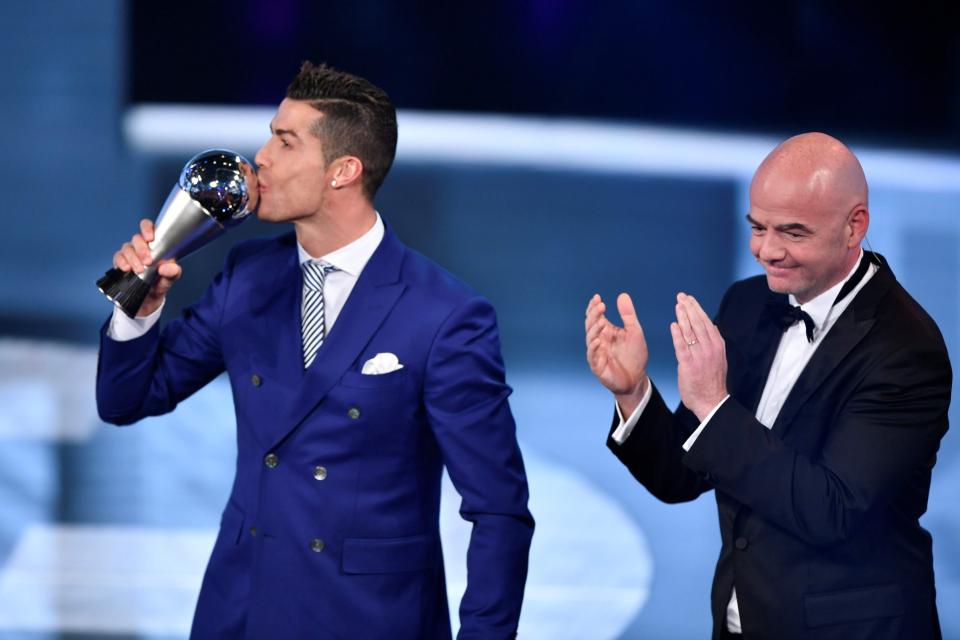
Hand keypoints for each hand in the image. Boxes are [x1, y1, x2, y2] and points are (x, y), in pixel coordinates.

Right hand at [112, 219, 181, 316]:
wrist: (148, 299)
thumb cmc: (160, 283)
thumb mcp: (171, 279)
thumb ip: (173, 272)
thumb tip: (166, 267)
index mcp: (155, 245)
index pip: (148, 228)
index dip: (147, 228)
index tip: (150, 238)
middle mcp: (141, 247)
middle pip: (137, 238)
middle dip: (141, 249)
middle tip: (148, 261)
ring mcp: (130, 254)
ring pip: (127, 248)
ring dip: (132, 258)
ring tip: (139, 270)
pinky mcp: (121, 263)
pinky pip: (117, 257)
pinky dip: (121, 262)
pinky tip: (126, 269)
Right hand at [585, 293, 649, 415]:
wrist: (637, 379)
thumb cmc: (634, 355)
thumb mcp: (635, 332)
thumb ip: (628, 315)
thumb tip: (622, 294)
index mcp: (606, 331)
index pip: (596, 316)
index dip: (594, 307)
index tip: (597, 297)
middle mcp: (599, 340)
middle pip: (591, 325)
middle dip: (594, 315)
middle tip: (600, 305)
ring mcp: (597, 353)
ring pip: (590, 338)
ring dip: (594, 329)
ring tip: (601, 321)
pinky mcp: (598, 366)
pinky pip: (592, 356)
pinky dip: (593, 348)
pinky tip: (598, 340)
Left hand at [670, 292, 727, 420]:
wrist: (712, 401)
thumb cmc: (712, 381)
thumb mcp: (718, 358)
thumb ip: (714, 343)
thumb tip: (713, 327)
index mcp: (717, 345)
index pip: (706, 322)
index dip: (697, 309)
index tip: (689, 299)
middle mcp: (710, 348)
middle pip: (699, 323)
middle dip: (689, 308)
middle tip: (681, 296)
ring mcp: (700, 356)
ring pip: (691, 332)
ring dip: (683, 317)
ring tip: (677, 305)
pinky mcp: (689, 365)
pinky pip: (682, 347)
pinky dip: (678, 335)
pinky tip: (673, 325)